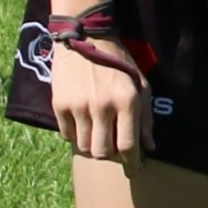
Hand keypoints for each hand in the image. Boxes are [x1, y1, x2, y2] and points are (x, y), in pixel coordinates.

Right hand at [52, 40, 150, 168]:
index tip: (135, 169)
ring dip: (93, 147)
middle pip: (103, 152)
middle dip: (111, 156)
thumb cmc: (118, 62)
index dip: (133, 162)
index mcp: (126, 101)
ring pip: (84, 147)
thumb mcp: (140, 84)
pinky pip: (67, 135)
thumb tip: (149, 146)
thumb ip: (146, 117)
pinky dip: (77, 135)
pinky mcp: (59, 104)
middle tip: (114, 150)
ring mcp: (78, 106)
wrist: (84, 38)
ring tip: (99, 135)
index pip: (128, 145)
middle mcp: (102, 106)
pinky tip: (84, 123)